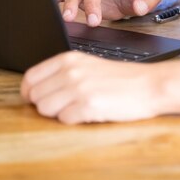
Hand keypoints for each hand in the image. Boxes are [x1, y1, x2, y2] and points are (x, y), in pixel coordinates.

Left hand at [21, 52, 163, 123]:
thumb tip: (35, 90)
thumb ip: (62, 73)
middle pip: (35, 96)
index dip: (29, 92)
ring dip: (59, 113)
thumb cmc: (120, 78)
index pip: (30, 78)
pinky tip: (88, 113)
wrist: (150, 85)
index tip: (36, 100)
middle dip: (46, 105)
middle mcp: (70, 71)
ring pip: (45, 109)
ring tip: (77, 108)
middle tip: (64, 106)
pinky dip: (74, 120)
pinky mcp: (88, 106)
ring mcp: (79, 88)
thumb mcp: (88, 65)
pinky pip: (64, 120)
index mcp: (68, 59)